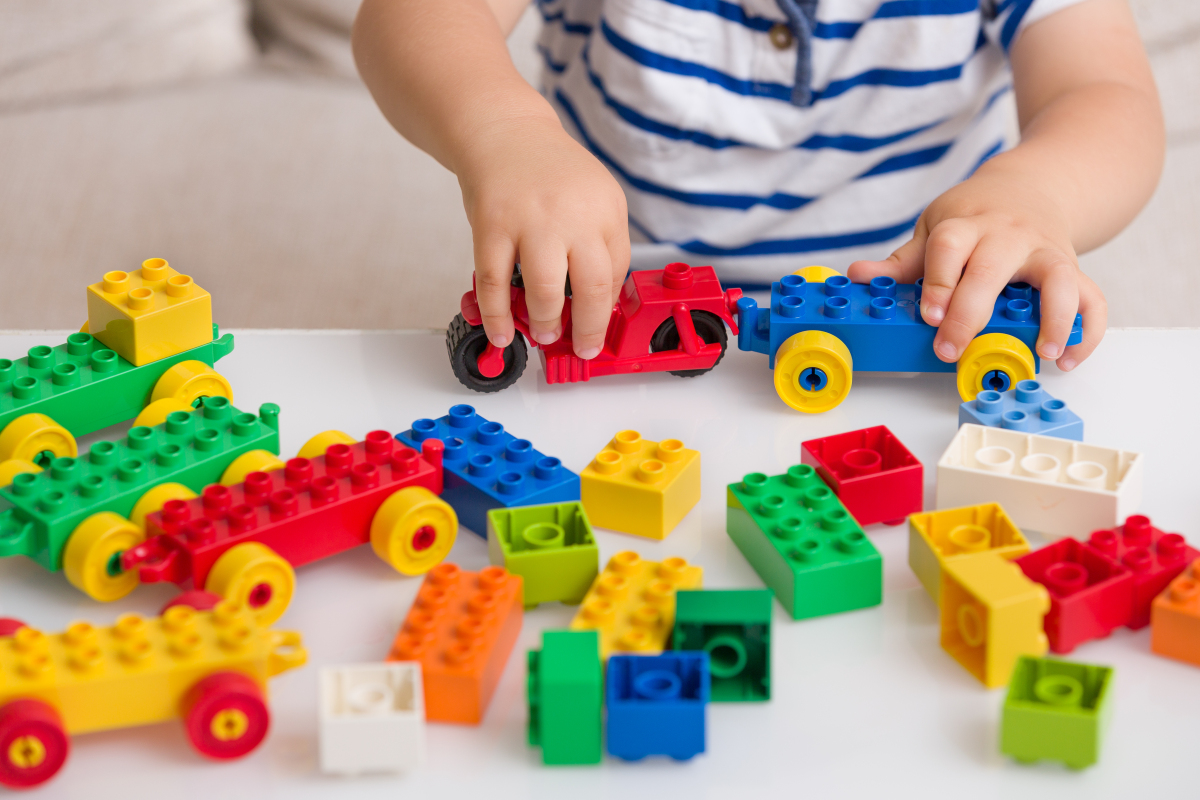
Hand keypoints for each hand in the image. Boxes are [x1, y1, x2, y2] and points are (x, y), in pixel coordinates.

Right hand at [459, 114, 629, 358]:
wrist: (504, 130)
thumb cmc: (548, 172)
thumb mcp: (592, 196)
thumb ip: (597, 242)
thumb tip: (596, 301)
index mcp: (607, 208)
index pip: (617, 271)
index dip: (606, 306)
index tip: (599, 326)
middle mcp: (574, 214)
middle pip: (593, 288)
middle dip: (587, 328)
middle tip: (581, 345)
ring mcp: (532, 221)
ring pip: (546, 292)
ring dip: (546, 323)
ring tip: (544, 333)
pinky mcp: (492, 226)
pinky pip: (495, 283)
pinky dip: (497, 316)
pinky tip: (501, 332)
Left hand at [848, 165, 1106, 371]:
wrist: (1031, 185)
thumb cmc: (974, 217)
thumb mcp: (934, 230)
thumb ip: (901, 262)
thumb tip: (856, 275)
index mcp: (967, 226)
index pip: (950, 248)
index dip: (939, 282)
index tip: (929, 315)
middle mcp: (1008, 236)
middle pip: (992, 269)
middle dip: (971, 311)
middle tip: (952, 349)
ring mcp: (1045, 251)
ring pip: (1058, 279)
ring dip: (1054, 317)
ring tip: (1041, 352)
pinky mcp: (1074, 267)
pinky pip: (1092, 298)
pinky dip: (1087, 330)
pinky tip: (1068, 358)